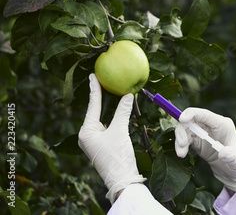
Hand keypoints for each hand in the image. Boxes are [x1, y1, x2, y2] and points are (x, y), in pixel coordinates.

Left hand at [78, 74, 145, 202]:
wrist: (122, 180)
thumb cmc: (117, 156)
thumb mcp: (120, 131)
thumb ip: (122, 112)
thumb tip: (128, 95)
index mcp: (86, 131)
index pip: (93, 105)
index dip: (95, 89)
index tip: (94, 75)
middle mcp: (87, 135)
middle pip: (96, 111)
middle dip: (102, 97)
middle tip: (104, 80)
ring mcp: (94, 141)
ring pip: (102, 119)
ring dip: (109, 108)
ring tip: (113, 92)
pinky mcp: (102, 145)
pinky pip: (107, 126)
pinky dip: (113, 117)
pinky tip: (119, 111)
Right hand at [174, 108, 235, 193]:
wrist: (234, 172)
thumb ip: (232, 157)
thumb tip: (223, 153)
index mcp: (222, 124)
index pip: (205, 114)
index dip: (192, 114)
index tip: (182, 120)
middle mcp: (211, 125)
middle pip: (192, 120)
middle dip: (183, 130)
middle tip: (182, 144)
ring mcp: (203, 132)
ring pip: (185, 129)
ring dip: (180, 139)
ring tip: (181, 153)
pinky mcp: (197, 141)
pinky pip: (185, 139)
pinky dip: (180, 145)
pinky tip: (181, 154)